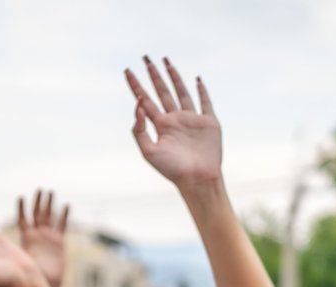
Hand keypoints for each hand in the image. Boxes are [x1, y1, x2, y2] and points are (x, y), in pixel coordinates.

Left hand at [18, 190, 68, 286]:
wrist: (46, 284)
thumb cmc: (31, 276)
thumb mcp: (17, 261)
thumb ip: (8, 253)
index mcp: (26, 238)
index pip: (22, 219)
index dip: (21, 209)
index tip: (21, 197)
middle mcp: (37, 234)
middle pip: (37, 213)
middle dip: (38, 201)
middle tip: (40, 189)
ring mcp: (48, 237)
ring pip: (49, 216)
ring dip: (49, 204)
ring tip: (50, 191)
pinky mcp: (59, 241)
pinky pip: (62, 225)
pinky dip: (64, 216)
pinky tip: (66, 205)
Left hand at [125, 56, 221, 189]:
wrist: (197, 179)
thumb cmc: (172, 170)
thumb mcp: (148, 151)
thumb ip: (139, 129)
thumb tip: (137, 104)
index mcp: (161, 126)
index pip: (145, 101)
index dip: (136, 86)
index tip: (127, 71)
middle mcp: (175, 120)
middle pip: (161, 92)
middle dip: (153, 75)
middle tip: (145, 58)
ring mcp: (192, 120)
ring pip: (181, 92)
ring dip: (174, 77)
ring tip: (166, 61)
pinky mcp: (208, 123)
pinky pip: (205, 102)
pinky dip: (202, 90)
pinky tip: (197, 79)